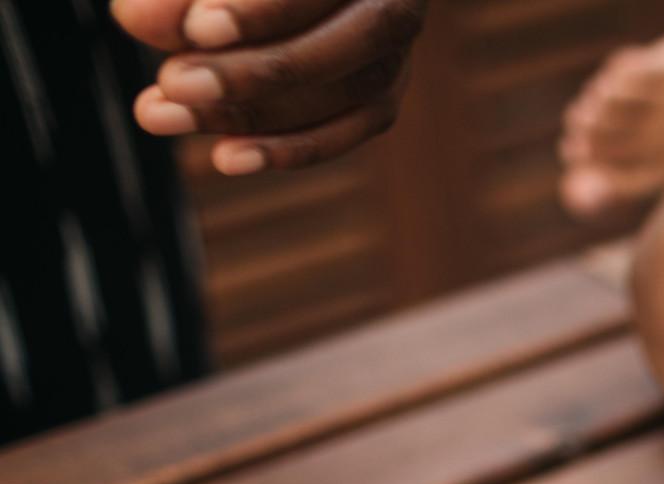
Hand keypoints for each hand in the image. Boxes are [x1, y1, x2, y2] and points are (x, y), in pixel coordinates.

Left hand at [113, 0, 423, 172]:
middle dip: (253, 72)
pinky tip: (226, 157)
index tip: (198, 29)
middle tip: (173, 83)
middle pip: (341, 44)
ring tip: (167, 115)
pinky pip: (348, 131)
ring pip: (348, 94)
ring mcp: (397, 50)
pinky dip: (288, 149)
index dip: (262, 11)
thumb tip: (133, 20)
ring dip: (255, 116)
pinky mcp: (382, 95)